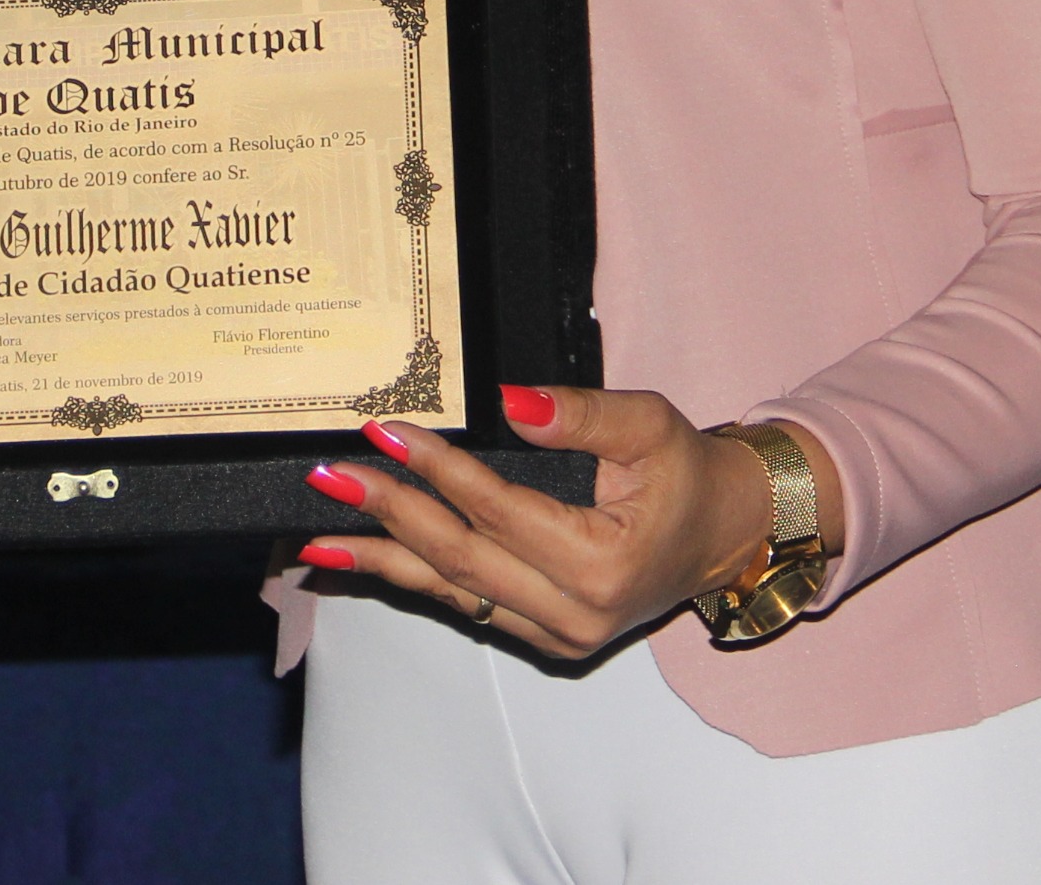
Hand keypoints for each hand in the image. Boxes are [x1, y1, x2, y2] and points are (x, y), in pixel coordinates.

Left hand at [293, 386, 801, 659]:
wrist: (725, 532)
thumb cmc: (687, 473)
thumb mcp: (647, 424)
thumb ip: (578, 414)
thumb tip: (506, 401)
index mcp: (602, 565)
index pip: (499, 511)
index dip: (438, 469)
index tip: (385, 431)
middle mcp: (574, 614)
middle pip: (461, 559)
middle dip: (390, 514)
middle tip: (331, 476)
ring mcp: (556, 636)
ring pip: (451, 593)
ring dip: (380, 562)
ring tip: (315, 539)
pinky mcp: (542, 638)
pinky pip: (465, 605)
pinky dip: (411, 580)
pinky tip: (362, 562)